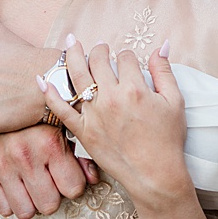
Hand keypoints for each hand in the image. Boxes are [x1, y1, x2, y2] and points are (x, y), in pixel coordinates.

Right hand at [0, 125, 97, 218]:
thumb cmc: (31, 116)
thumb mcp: (61, 126)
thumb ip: (79, 154)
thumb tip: (93, 179)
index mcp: (50, 145)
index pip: (73, 189)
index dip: (73, 185)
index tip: (67, 178)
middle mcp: (26, 158)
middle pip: (50, 205)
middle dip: (52, 197)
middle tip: (48, 184)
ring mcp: (3, 167)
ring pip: (26, 212)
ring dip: (31, 204)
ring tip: (32, 189)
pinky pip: (3, 208)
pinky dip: (11, 203)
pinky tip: (15, 189)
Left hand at [44, 37, 192, 213]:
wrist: (154, 174)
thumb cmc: (167, 140)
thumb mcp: (175, 102)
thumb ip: (165, 72)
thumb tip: (161, 46)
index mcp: (135, 89)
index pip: (126, 58)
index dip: (127, 56)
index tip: (129, 61)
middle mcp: (111, 98)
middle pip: (98, 61)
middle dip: (99, 50)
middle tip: (100, 48)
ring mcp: (94, 114)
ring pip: (76, 77)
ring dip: (72, 56)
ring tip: (71, 44)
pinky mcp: (82, 130)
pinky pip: (60, 109)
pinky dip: (49, 93)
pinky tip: (42, 79)